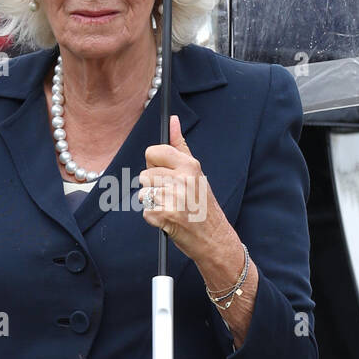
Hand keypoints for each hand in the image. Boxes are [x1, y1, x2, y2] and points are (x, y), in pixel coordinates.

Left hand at [139, 115, 228, 260]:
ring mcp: (173, 198)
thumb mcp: (196, 173)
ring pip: (143, 193)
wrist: (214, 238)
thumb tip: (173, 120)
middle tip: (172, 196)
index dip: (154, 164)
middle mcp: (182, 179)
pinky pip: (145, 211)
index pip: (153, 152)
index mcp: (189, 166)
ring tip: (171, 207)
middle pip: (144, 174)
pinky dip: (154, 218)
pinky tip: (169, 219)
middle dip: (153, 187)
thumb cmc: (203, 205)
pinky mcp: (165, 216)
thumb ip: (180, 146)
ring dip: (153, 203)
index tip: (164, 174)